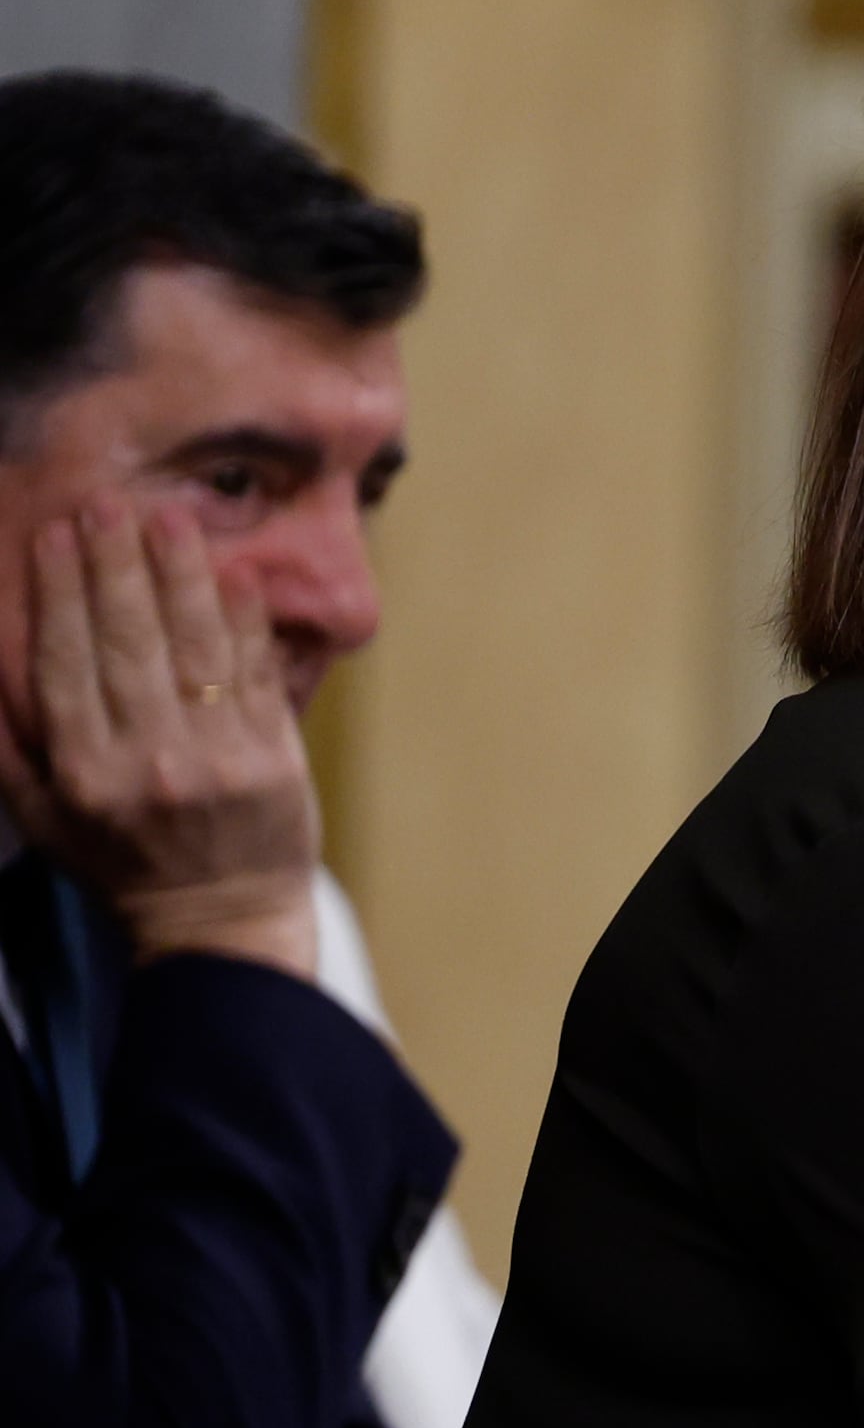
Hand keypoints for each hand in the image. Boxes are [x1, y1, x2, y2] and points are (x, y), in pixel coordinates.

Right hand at [0, 503, 318, 975]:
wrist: (221, 923)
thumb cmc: (123, 866)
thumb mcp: (47, 820)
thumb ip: (15, 749)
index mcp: (82, 775)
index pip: (64, 665)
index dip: (58, 596)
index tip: (55, 537)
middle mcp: (145, 761)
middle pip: (125, 643)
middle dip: (114, 566)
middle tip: (107, 504)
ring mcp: (215, 758)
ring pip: (192, 647)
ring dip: (179, 574)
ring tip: (168, 517)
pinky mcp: (274, 757)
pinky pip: (253, 673)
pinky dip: (243, 620)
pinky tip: (232, 571)